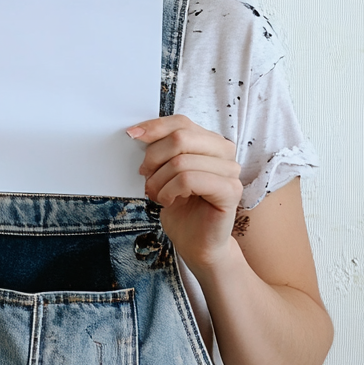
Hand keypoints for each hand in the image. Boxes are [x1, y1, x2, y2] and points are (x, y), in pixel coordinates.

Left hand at [128, 115, 242, 269]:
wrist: (196, 242)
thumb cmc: (181, 206)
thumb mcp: (165, 170)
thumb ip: (161, 149)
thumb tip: (138, 132)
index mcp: (209, 141)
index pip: (181, 122)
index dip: (154, 127)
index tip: (132, 135)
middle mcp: (224, 152)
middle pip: (180, 137)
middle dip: (154, 157)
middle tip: (145, 175)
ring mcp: (231, 171)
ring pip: (181, 161)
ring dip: (159, 180)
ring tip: (155, 193)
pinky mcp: (230, 191)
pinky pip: (189, 180)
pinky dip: (170, 190)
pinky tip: (168, 200)